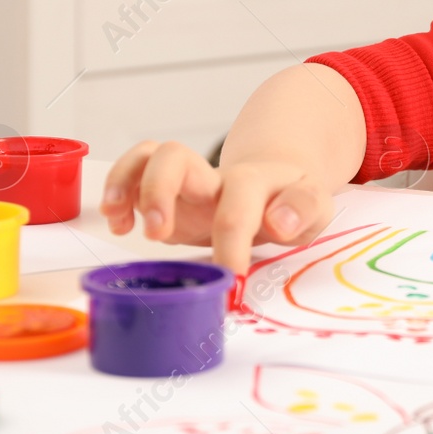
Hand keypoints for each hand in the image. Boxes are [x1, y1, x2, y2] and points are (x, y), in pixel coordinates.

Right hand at [100, 141, 334, 272]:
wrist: (277, 183)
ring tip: (119, 220)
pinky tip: (118, 221)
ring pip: (147, 156)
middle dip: (158, 192)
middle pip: (176, 156)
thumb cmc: (291, 201)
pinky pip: (134, 173)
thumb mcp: (315, 206)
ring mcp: (187, 181)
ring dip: (125, 182)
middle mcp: (214, 176)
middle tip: (157, 234)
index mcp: (254, 182)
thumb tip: (279, 222)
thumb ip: (304, 209)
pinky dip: (117, 190)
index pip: (238, 205)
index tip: (231, 277)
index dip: (232, 242)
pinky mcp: (167, 193)